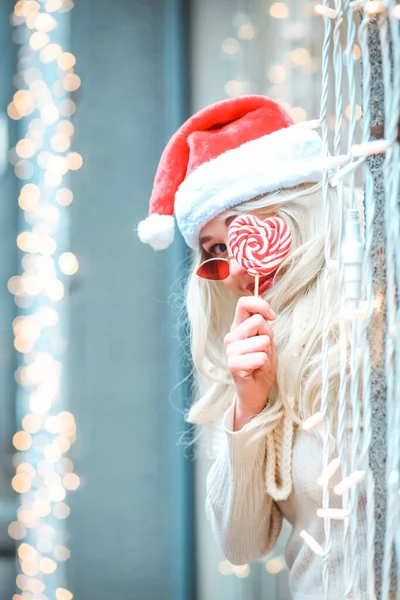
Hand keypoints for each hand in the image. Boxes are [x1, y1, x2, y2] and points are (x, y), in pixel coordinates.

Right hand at [224, 296, 276, 429]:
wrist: (257, 392)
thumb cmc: (262, 366)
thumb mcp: (266, 341)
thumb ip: (263, 325)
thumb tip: (266, 314)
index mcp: (238, 328)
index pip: (244, 303)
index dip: (261, 305)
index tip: (272, 317)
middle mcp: (231, 337)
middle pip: (257, 321)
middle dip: (269, 336)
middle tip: (265, 351)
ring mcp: (231, 351)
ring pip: (262, 341)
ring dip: (267, 353)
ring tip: (260, 362)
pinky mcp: (233, 364)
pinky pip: (260, 357)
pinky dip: (265, 364)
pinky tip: (257, 371)